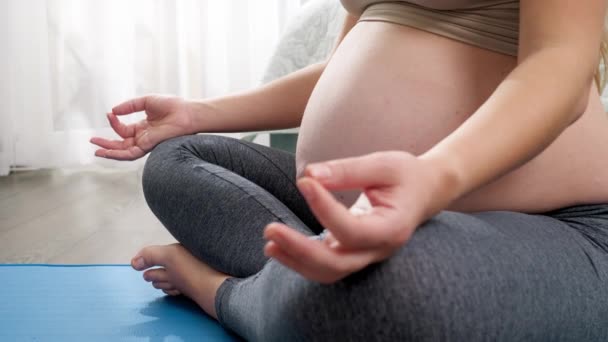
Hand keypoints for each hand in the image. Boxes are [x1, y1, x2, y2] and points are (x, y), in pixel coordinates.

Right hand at [90, 95, 200, 159]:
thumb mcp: (146, 101)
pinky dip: (118, 153)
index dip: (114, 123)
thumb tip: (113, 111)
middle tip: (92, 140)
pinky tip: (108, 151)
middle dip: (106, 144)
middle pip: (121, 144)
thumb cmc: (172, 106)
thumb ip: (129, 106)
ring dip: (109, 152)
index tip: (109, 114)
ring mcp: (146, 143)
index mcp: (143, 127)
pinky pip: (131, 153)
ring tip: (96, 150)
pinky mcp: (149, 146)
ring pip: (124, 152)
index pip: (123, 130)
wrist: (187, 112)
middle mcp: (144, 137)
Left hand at [263, 151, 456, 283]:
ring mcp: (367, 256)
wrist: (425, 191)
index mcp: (392, 228)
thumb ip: (348, 170)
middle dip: (300, 250)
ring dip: (296, 260)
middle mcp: (379, 250)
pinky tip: (277, 247)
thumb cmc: (405, 175)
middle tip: (270, 229)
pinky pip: (325, 265)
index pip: (352, 229)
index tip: (305, 181)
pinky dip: (301, 259)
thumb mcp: (383, 164)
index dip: (324, 208)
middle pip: (337, 265)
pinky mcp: (354, 253)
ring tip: (269, 242)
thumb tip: (309, 174)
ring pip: (328, 272)